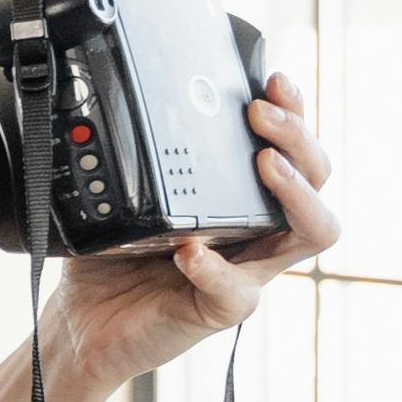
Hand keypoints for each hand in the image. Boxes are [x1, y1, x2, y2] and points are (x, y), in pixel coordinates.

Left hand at [44, 75, 338, 399]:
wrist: (84, 323)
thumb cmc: (113, 258)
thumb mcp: (125, 195)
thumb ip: (138, 159)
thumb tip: (126, 102)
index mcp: (243, 200)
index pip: (291, 148)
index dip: (293, 111)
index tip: (271, 79)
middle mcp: (258, 232)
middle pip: (317, 176)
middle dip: (298, 135)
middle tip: (260, 112)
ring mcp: (246, 271)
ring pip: (313, 230)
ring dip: (294, 190)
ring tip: (263, 163)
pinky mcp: (221, 310)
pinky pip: (236, 291)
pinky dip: (216, 268)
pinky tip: (189, 250)